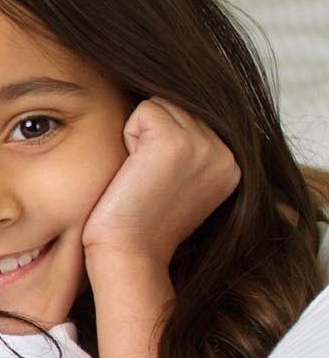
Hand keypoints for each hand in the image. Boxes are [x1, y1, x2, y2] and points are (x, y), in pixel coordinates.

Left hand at [82, 99, 238, 271]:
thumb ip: (188, 149)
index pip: (190, 117)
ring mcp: (204, 145)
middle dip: (150, 136)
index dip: (159, 143)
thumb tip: (169, 109)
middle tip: (145, 180)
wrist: (130, 252)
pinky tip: (133, 170)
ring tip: (141, 175)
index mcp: (231, 163)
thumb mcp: (181, 182)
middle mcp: (226, 152)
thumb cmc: (141, 222)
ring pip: (160, 105)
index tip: (157, 183)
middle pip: (175, 107)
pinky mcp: (175, 142)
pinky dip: (127, 136)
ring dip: (138, 135)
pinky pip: (143, 111)